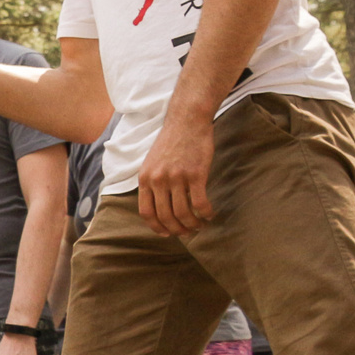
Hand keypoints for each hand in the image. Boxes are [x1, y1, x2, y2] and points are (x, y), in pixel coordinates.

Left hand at [136, 111, 215, 236]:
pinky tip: (210, 215)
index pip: (146, 212)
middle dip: (177, 230)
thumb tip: (158, 205)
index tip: (166, 233)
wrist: (186, 121)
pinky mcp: (195, 174)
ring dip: (193, 224)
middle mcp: (158, 180)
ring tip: (200, 225)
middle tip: (188, 232)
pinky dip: (205, 214)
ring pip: (183, 214)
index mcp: (145, 178)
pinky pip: (200, 204)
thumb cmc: (171, 141)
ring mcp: (176, 178)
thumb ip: (152, 182)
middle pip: (166, 217)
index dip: (156, 227)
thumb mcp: (152, 162)